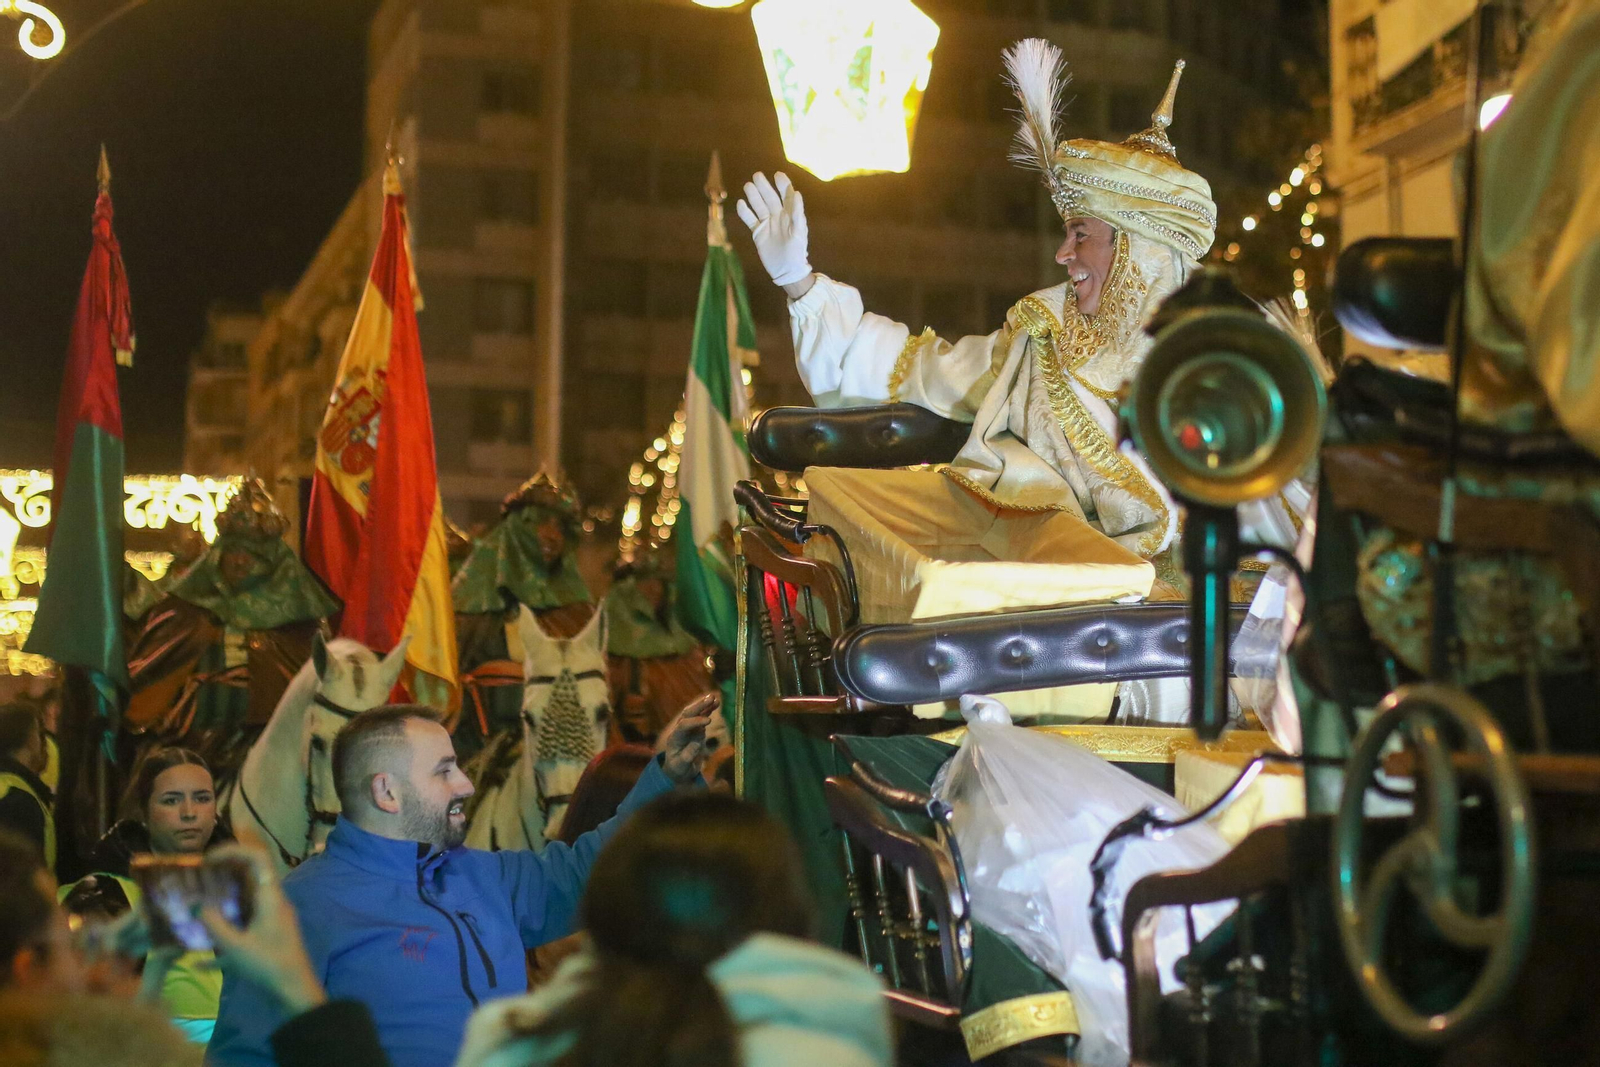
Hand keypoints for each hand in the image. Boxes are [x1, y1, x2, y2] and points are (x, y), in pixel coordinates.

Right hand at [198, 842, 326, 1015]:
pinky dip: (227, 932)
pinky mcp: (270, 933)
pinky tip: (200, 962)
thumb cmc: (267, 965)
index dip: (233, 851)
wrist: (294, 992)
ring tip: (196, 905)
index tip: (207, 859)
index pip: (257, 858)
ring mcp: (274, 917)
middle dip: (225, 871)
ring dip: (224, 898)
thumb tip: (195, 904)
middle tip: (198, 877)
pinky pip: (246, 922)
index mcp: (270, 896)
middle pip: (251, 874)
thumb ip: (214, 923)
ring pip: (247, 897)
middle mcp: (274, 901)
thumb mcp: (235, 946)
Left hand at [656, 692, 722, 784]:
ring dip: (704, 705)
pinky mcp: (695, 729)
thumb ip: (688, 755)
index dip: (695, 722)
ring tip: (714, 698)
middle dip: (699, 706)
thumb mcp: (681, 766)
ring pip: (694, 713)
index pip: (683, 725)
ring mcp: (688, 728)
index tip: (709, 722)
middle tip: (710, 699)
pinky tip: (716, 703)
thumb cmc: (678, 769)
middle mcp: (680, 730)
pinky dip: (708, 710)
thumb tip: (697, 742)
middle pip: (687, 714)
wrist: (678, 770)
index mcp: (675, 738)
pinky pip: (701, 717)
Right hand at [736, 171, 812, 288]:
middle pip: (770, 198)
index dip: (782, 184)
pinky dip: (745, 212)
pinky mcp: (758, 233)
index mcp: (790, 214)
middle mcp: (778, 216)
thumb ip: (797, 214)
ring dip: (753, 196)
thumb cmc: (797, 252)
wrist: (787, 270)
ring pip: (759, 206)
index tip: (777, 175)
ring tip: (748, 186)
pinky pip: (750, 220)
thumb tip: (796, 193)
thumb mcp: (799, 233)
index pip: (786, 195)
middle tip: (757, 175)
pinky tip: (740, 203)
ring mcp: (767, 224)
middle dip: (764, 187)